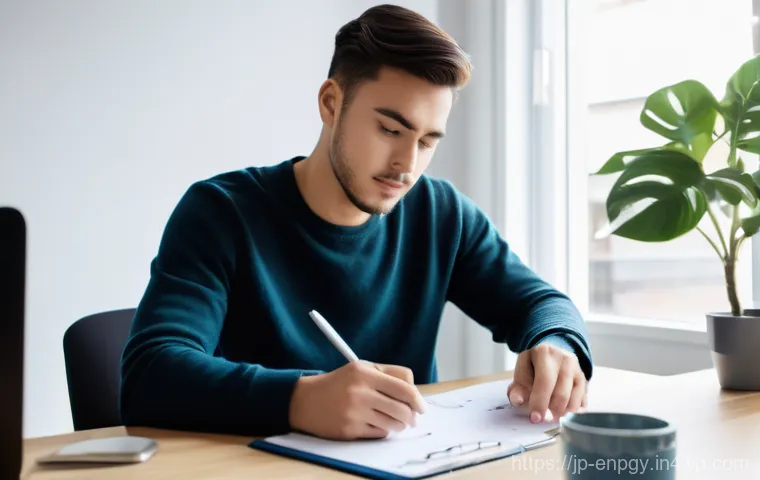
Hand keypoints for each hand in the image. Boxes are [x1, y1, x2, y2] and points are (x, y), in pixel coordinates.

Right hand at [288, 361, 426, 439]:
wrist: (306, 400)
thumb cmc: (340, 384)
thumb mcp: (361, 368)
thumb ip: (389, 375)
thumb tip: (415, 396)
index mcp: (365, 372)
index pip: (404, 386)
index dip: (418, 399)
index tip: (421, 406)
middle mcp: (360, 391)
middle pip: (402, 408)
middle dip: (411, 416)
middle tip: (412, 418)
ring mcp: (354, 412)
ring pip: (393, 423)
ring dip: (399, 425)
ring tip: (394, 421)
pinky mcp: (349, 430)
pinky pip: (379, 433)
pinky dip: (383, 430)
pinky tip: (375, 424)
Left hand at [507, 343, 587, 422]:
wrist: (552, 351)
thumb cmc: (534, 364)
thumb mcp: (521, 370)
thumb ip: (517, 388)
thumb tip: (517, 401)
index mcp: (545, 353)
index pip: (545, 381)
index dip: (540, 402)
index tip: (535, 418)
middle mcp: (565, 360)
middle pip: (561, 395)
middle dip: (551, 412)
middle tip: (543, 419)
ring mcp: (578, 370)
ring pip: (573, 402)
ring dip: (561, 413)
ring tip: (550, 412)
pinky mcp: (585, 381)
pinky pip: (582, 403)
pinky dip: (571, 412)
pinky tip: (562, 409)